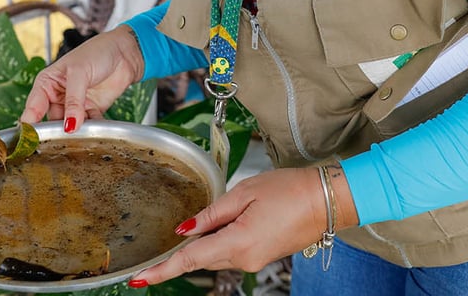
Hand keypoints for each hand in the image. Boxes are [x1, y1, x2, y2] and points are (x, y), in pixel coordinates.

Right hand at [19, 25, 144, 130]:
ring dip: (76, 132)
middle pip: (51, 121)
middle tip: (62, 140)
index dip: (30, 125)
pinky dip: (93, 130)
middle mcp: (58, 96)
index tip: (30, 140)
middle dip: (57, 132)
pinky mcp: (92, 111)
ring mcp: (75, 105)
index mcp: (47, 83)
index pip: (33, 108)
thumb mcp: (80, 72)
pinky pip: (89, 126)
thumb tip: (69, 125)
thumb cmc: (97, 52)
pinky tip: (97, 131)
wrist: (125, 53)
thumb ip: (73, 100)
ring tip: (81, 135)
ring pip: (70, 126)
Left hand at [128, 165, 358, 286]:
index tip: (140, 279)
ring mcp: (254, 261)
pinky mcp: (262, 257)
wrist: (327, 201)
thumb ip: (212, 212)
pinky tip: (224, 223)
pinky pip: (231, 252)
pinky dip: (220, 240)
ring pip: (216, 255)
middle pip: (201, 258)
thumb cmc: (290, 189)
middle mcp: (245, 259)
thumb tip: (184, 229)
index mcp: (238, 242)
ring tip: (208, 220)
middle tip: (167, 240)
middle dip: (183, 250)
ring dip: (204, 243)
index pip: (191, 259)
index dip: (163, 270)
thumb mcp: (245, 192)